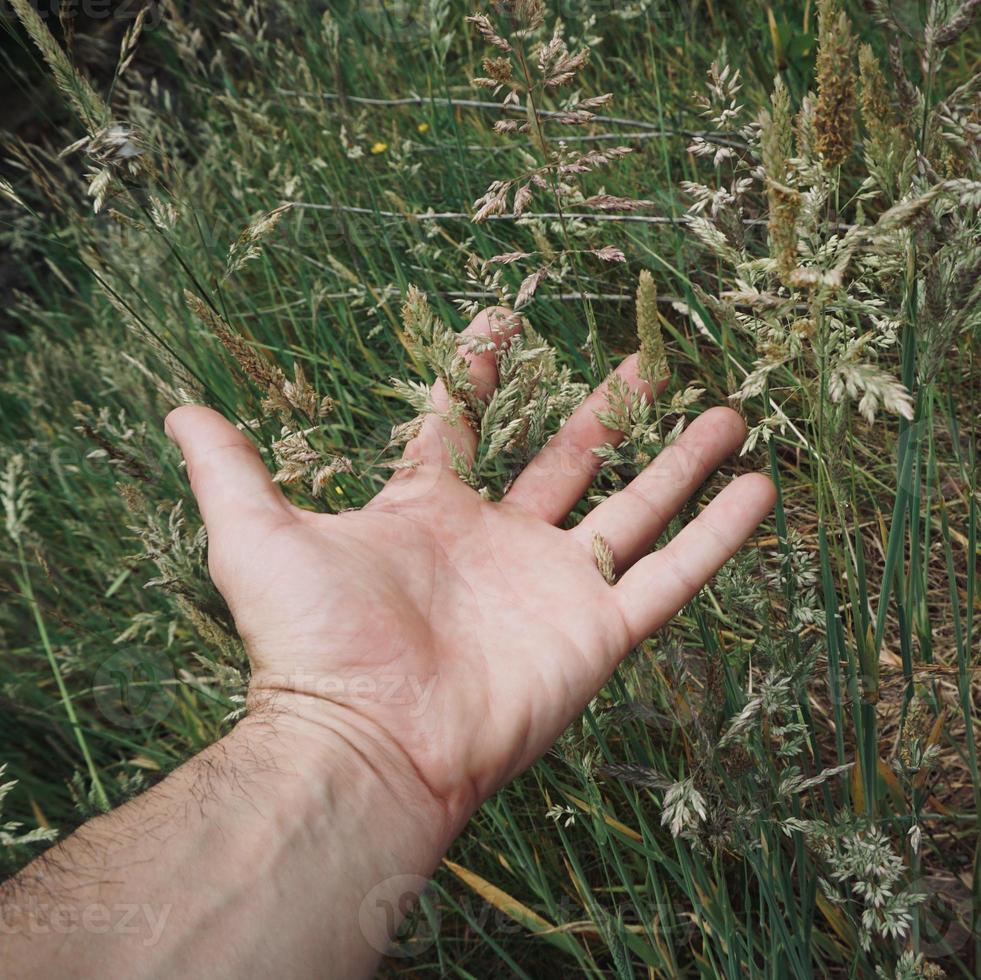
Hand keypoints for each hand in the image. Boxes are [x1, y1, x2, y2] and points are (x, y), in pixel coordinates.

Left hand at [165, 307, 774, 838]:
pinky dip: (717, 536)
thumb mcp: (258, 535)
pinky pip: (672, 573)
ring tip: (727, 412)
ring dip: (680, 463)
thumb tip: (176, 408)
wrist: (368, 742)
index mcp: (430, 513)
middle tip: (645, 360)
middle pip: (567, 460)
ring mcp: (555, 585)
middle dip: (607, 411)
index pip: (462, 425)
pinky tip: (761, 488)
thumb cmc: (312, 641)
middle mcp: (500, 543)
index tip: (505, 317)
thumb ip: (229, 469)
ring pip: (634, 509)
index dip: (480, 372)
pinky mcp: (599, 629)